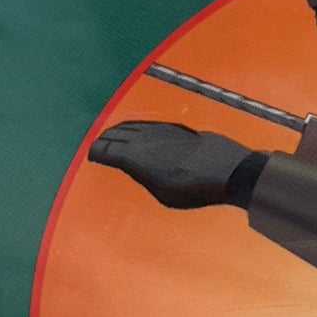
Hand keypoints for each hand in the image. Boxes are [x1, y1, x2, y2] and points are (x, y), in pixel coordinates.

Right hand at [89, 119, 256, 208]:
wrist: (225, 169)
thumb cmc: (193, 188)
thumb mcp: (161, 193)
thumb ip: (143, 176)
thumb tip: (134, 166)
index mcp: (134, 157)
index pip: (104, 150)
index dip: (95, 153)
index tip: (90, 156)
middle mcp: (142, 139)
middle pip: (113, 134)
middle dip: (102, 140)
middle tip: (96, 146)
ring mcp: (158, 129)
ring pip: (129, 125)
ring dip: (117, 131)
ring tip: (111, 136)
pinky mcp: (172, 126)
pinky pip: (144, 124)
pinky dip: (133, 127)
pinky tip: (136, 132)